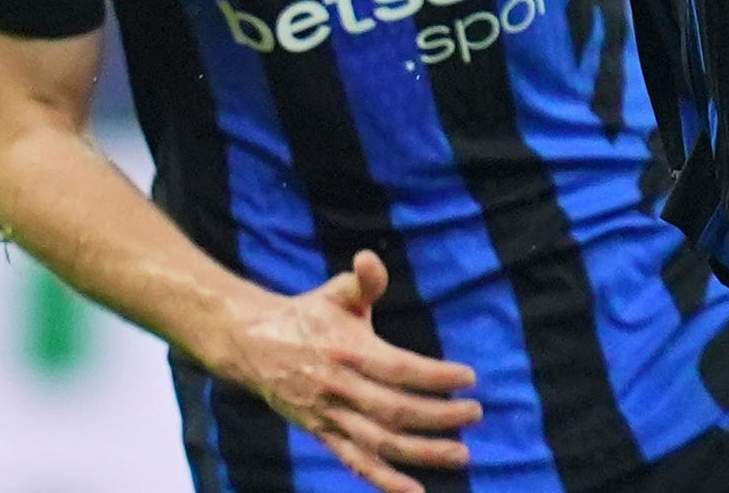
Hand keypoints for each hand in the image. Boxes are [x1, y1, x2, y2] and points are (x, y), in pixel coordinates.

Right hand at [213, 250, 480, 492]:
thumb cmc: (308, 316)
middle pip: (395, 410)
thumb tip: (370, 259)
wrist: (253, 346)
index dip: (436, 377)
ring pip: (380, 443)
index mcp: (347, 350)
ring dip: (422, 453)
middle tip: (476, 413)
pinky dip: (385, 481)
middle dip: (439, 416)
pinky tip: (415, 491)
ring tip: (461, 454)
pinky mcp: (323, 435)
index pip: (399, 369)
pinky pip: (356, 463)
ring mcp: (330, 416)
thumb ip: (363, 281)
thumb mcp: (336, 293)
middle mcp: (339, 388)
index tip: (468, 378)